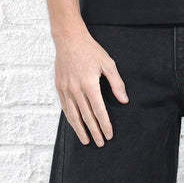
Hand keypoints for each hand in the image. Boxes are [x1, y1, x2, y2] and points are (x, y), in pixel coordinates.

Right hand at [53, 28, 128, 146]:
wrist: (68, 38)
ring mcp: (66, 89)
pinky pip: (65, 108)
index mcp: (89, 84)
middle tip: (100, 143)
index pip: (99, 111)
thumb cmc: (90, 50)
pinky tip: (76, 127)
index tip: (109, 135)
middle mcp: (76, 89)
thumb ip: (117, 84)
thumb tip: (124, 101)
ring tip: (86, 141)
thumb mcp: (108, 64)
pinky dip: (71, 119)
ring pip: (74, 115)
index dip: (105, 125)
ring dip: (80, 130)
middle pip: (87, 117)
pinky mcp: (59, 88)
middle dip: (94, 132)